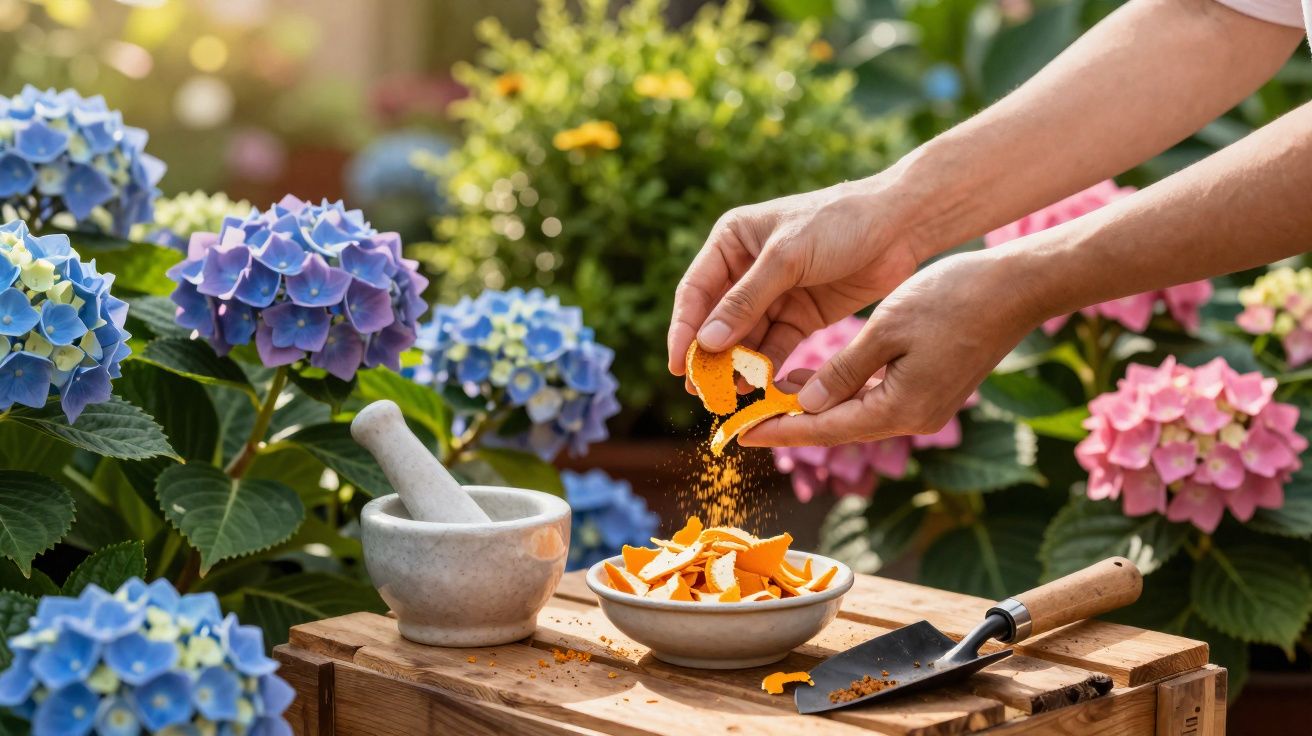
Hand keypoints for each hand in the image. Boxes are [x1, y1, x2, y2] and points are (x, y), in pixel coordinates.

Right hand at [666, 172, 927, 383]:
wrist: (900, 225)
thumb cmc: (839, 223)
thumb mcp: (788, 257)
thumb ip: (746, 301)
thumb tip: (706, 343)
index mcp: (732, 241)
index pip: (696, 292)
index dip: (683, 330)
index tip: (678, 367)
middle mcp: (746, 269)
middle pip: (717, 320)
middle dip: (709, 356)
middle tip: (702, 392)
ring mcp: (774, 294)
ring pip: (745, 338)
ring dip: (737, 366)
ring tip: (731, 396)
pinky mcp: (801, 316)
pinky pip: (775, 346)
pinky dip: (766, 367)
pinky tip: (760, 389)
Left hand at [742, 248, 1042, 446]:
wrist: (1016, 288)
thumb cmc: (952, 299)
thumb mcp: (886, 328)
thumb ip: (842, 370)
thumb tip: (805, 404)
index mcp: (900, 407)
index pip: (824, 428)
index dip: (779, 431)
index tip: (739, 435)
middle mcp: (913, 419)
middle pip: (838, 429)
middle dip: (791, 424)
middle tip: (744, 419)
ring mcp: (926, 409)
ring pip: (855, 416)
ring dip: (815, 409)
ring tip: (768, 400)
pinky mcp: (932, 393)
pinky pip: (875, 402)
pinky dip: (842, 396)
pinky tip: (814, 385)